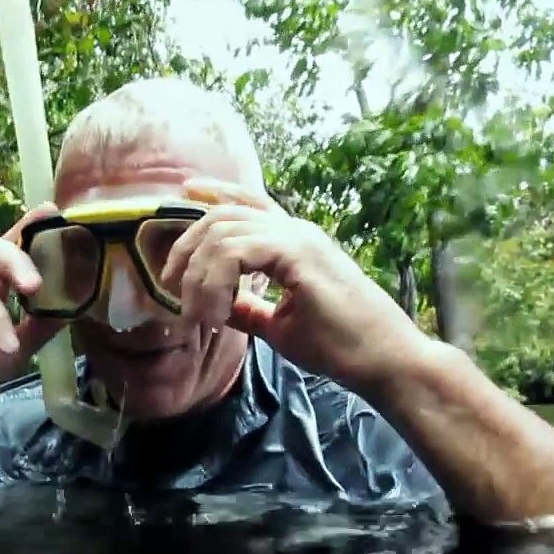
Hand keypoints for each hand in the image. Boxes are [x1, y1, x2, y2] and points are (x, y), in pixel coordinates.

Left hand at [161, 178, 428, 386]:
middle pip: (225, 214)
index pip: (249, 202)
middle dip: (187, 247)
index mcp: (296, 240)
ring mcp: (299, 238)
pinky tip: (214, 312)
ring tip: (195, 313)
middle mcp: (296, 230)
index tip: (184, 193)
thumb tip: (217, 306)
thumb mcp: (280, 325)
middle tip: (171, 288)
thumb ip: (249, 309)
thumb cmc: (341, 345)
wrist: (382, 360)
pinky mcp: (298, 255)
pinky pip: (236, 251)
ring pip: (224, 231)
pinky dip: (214, 281)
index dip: (216, 193)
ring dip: (197, 274)